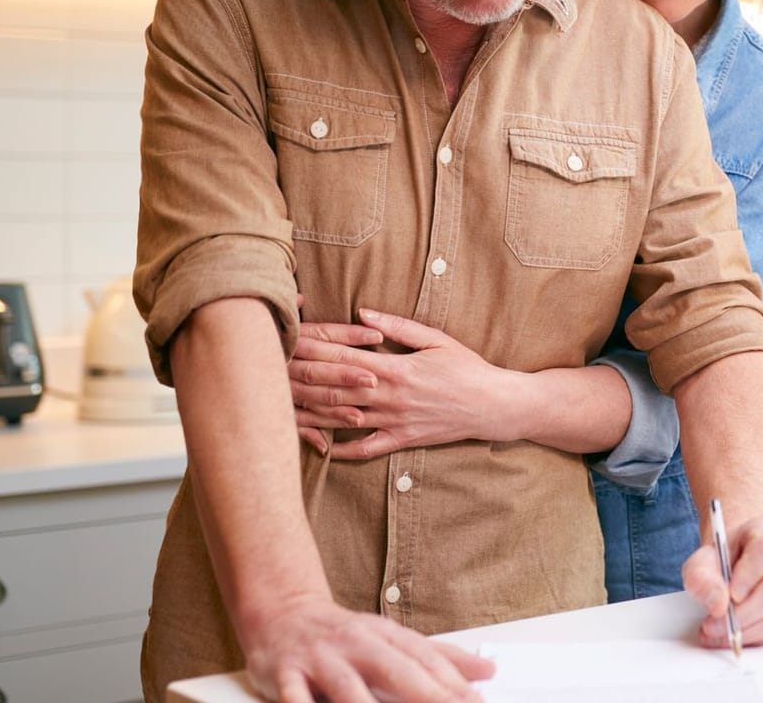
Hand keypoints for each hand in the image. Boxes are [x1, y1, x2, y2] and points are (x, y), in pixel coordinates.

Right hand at [243, 592, 492, 702]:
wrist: (282, 612)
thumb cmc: (346, 635)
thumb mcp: (393, 639)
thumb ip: (440, 658)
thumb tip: (488, 671)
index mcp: (386, 636)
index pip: (426, 659)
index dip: (453, 682)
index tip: (477, 702)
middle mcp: (357, 644)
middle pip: (395, 670)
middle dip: (426, 695)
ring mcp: (321, 659)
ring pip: (347, 687)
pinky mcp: (285, 673)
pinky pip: (293, 696)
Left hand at [287, 309, 526, 459]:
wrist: (493, 405)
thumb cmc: (467, 368)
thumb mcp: (436, 339)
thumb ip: (398, 326)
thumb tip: (363, 311)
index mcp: (395, 368)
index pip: (343, 356)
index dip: (312, 348)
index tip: (287, 340)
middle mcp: (389, 397)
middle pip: (334, 387)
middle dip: (301, 379)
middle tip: (270, 372)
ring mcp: (394, 421)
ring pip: (343, 418)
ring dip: (311, 414)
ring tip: (280, 409)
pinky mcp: (402, 440)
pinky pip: (366, 448)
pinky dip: (342, 450)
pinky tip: (321, 448)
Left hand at [681, 514, 762, 647]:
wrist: (737, 564)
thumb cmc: (723, 560)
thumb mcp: (701, 562)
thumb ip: (702, 579)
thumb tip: (718, 605)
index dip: (749, 576)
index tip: (726, 597)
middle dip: (742, 615)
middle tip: (713, 626)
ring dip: (748, 632)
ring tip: (720, 634)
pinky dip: (757, 638)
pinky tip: (737, 635)